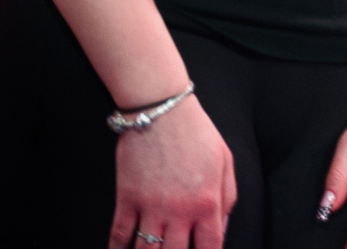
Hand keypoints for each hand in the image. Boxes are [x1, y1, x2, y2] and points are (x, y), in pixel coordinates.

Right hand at [110, 95, 235, 248]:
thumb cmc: (196, 133)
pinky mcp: (127, 199)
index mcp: (207, 202)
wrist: (162, 111)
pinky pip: (119, 235)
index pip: (210, 246)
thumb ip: (227, 198)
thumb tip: (222, 229)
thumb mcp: (225, 162)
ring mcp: (150, 207)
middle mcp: (179, 210)